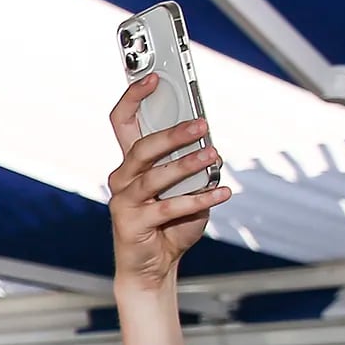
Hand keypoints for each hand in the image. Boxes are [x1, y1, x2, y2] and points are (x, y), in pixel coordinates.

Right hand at [106, 77, 230, 292]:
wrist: (154, 267)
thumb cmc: (169, 225)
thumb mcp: (185, 188)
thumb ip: (192, 167)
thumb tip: (209, 147)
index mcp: (132, 163)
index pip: (123, 122)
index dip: (133, 98)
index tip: (153, 77)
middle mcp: (122, 179)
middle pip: (141, 146)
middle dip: (172, 133)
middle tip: (202, 125)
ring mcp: (124, 201)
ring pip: (155, 175)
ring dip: (187, 164)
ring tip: (214, 156)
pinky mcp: (131, 224)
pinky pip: (168, 207)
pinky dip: (199, 199)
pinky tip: (221, 192)